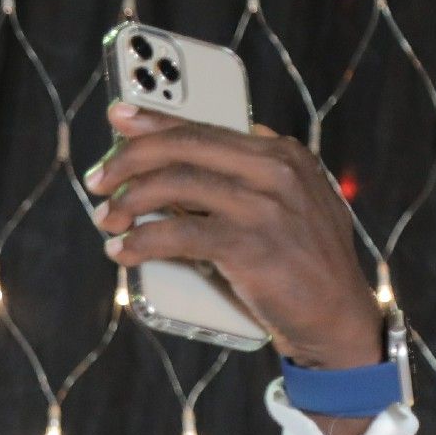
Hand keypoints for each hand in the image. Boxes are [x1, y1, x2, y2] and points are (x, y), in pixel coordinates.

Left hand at [86, 101, 382, 371]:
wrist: (337, 318)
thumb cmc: (299, 265)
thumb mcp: (286, 207)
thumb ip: (246, 181)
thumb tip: (177, 168)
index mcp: (283, 153)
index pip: (206, 125)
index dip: (155, 120)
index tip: (119, 117)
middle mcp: (276, 169)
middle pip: (184, 146)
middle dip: (129, 159)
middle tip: (98, 181)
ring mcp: (266, 206)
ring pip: (175, 185)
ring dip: (127, 203)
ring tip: (106, 221)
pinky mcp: (251, 245)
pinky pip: (178, 234)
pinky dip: (141, 242)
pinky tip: (122, 252)